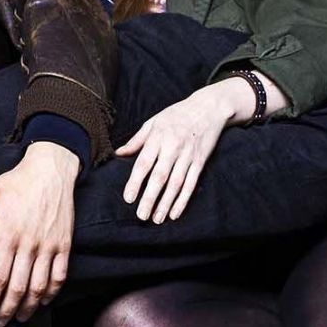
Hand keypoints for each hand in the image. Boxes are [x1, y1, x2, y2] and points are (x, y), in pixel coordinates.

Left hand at [0, 141, 79, 324]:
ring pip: (40, 286)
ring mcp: (49, 245)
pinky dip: (51, 293)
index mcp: (7, 234)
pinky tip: (42, 302)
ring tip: (19, 318)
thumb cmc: (15, 183)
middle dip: (8, 309)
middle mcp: (29, 243)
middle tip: (0, 323)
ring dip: (29, 306)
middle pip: (18, 287)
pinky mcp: (65, 244)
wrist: (50, 170)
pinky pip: (60, 276)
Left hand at [113, 80, 253, 224]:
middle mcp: (173, 147)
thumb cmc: (176, 115)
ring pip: (176, 183)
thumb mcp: (153, 122)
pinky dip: (183, 200)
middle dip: (150, 198)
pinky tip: (175, 213)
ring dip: (166, 203)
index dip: (136, 182)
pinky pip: (191, 183)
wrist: (208, 108)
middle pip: (160, 177)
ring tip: (157, 219)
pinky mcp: (200, 162)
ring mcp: (188, 156)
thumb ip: (137, 140)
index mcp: (158, 137)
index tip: (128, 198)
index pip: (144, 163)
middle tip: (141, 216)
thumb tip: (118, 153)